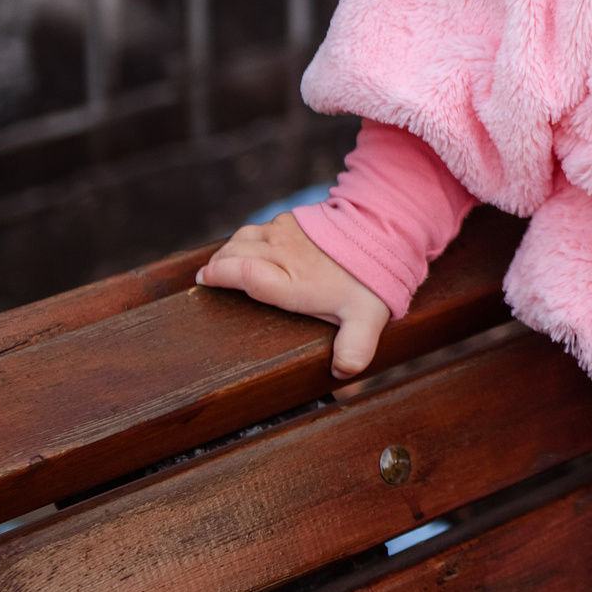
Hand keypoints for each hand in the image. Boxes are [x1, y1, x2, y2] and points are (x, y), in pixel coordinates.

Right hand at [196, 211, 392, 378]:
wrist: (387, 228)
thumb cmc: (372, 278)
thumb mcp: (365, 318)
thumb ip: (353, 348)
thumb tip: (342, 372)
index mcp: (290, 280)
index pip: (242, 273)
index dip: (219, 275)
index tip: (204, 282)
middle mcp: (282, 251)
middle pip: (234, 253)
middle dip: (218, 265)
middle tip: (210, 278)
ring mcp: (286, 231)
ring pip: (243, 237)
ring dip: (230, 250)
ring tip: (223, 264)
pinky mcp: (293, 219)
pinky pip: (260, 227)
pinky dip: (248, 238)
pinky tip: (251, 249)